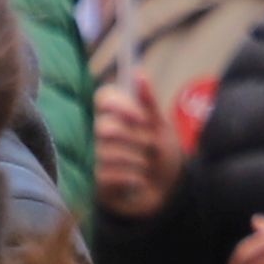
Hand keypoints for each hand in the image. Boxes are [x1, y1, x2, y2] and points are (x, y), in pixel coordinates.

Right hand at [93, 74, 181, 219]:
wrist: (167, 190)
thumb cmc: (162, 155)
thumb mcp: (161, 127)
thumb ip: (149, 102)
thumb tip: (138, 73)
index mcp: (116, 116)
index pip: (104, 98)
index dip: (120, 106)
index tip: (142, 119)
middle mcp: (101, 135)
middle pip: (104, 128)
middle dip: (135, 140)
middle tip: (151, 148)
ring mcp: (96, 157)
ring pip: (108, 153)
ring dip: (137, 161)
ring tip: (147, 167)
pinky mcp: (96, 181)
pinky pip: (108, 174)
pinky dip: (132, 178)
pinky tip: (140, 181)